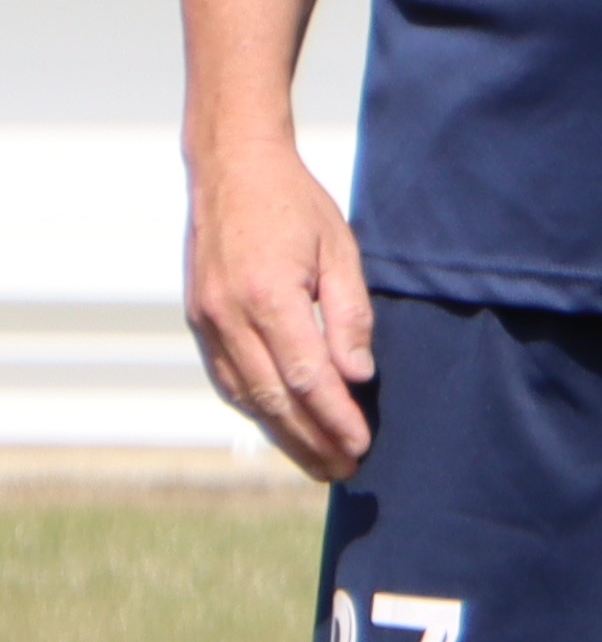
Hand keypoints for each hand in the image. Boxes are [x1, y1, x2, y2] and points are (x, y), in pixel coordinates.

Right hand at [185, 140, 378, 481]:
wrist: (232, 169)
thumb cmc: (296, 206)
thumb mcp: (341, 251)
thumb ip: (350, 315)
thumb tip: (358, 375)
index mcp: (269, 297)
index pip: (308, 378)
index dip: (335, 418)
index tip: (362, 445)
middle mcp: (230, 315)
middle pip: (275, 398)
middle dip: (312, 440)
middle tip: (346, 472)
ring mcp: (208, 319)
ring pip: (246, 395)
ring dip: (282, 434)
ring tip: (318, 462)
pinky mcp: (199, 319)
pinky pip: (227, 377)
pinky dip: (255, 408)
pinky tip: (279, 427)